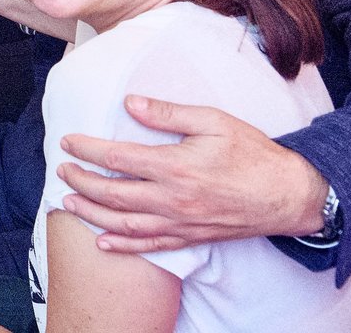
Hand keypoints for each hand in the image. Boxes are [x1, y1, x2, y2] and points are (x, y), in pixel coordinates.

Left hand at [57, 94, 331, 251]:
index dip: (87, 149)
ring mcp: (181, 224)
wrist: (289, 195)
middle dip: (81, 181)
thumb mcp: (213, 121)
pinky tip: (103, 242)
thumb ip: (168, 113)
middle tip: (61, 170)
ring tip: (69, 201)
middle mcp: (172, 200)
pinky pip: (150, 247)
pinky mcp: (191, 238)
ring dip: (92, 213)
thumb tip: (130, 103)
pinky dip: (123, 246)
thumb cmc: (252, 153)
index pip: (117, 158)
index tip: (67, 141)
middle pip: (113, 193)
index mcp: (175, 167)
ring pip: (124, 224)